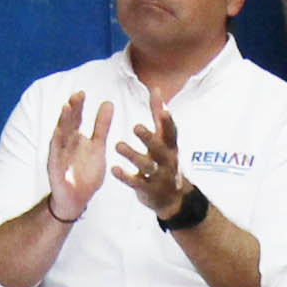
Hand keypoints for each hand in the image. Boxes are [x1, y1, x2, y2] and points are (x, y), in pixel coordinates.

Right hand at [42, 91, 115, 223]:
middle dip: (71, 110)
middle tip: (76, 95)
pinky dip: (56, 146)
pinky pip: (55, 156)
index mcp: (75, 138)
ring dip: (62, 122)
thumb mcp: (97, 147)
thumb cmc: (85, 173)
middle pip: (67, 124)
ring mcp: (59, 156)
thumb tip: (108, 102)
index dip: (78, 106)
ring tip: (66, 108)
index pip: (75, 119)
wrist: (76, 200)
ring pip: (60, 136)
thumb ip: (101, 127)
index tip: (82, 93)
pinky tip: (57, 134)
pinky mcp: (56, 170)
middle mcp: (65, 145)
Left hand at [110, 104, 191, 225]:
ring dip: (132, 156)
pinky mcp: (148, 190)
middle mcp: (167, 160)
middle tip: (136, 127)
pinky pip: (136, 183)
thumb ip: (158, 116)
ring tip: (117, 145)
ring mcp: (159, 176)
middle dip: (149, 139)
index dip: (168, 121)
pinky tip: (113, 169)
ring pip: (146, 166)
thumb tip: (155, 89)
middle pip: (160, 149)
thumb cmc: (165, 160)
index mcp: (171, 146)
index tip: (163, 110)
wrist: (173, 198)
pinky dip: (125, 177)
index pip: (172, 132)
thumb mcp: (165, 139)